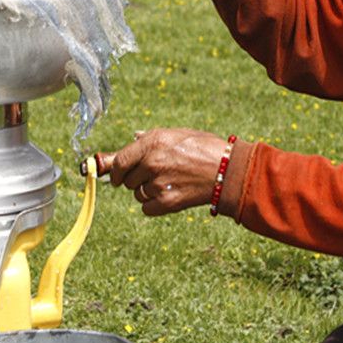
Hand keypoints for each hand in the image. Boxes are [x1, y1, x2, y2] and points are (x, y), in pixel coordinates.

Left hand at [107, 128, 228, 215]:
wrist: (228, 170)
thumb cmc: (205, 148)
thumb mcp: (177, 134)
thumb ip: (151, 138)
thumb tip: (133, 137)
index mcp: (152, 142)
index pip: (120, 161)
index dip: (115, 172)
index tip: (116, 177)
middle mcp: (151, 162)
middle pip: (128, 180)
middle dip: (136, 180)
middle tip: (155, 176)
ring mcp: (158, 184)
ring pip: (138, 194)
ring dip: (147, 192)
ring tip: (168, 183)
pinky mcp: (166, 203)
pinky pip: (147, 208)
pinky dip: (155, 205)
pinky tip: (170, 195)